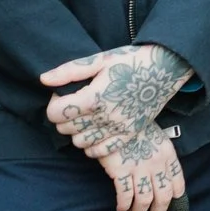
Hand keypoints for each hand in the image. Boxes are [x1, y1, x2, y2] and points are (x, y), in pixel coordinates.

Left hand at [40, 44, 193, 160]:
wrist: (166, 67)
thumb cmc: (130, 60)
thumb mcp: (100, 59)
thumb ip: (70, 71)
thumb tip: (44, 80)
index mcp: (94, 97)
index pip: (56, 114)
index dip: (54, 105)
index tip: (62, 96)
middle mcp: (105, 117)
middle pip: (66, 129)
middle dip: (63, 117)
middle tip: (74, 105)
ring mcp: (118, 128)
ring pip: (80, 142)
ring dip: (76, 132)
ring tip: (85, 117)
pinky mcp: (129, 134)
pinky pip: (100, 151)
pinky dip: (91, 145)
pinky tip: (95, 131)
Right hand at [97, 120, 186, 210]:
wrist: (117, 115)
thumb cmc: (135, 127)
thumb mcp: (156, 138)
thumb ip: (161, 156)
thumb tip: (161, 176)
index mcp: (168, 155)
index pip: (178, 183)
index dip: (174, 198)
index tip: (168, 206)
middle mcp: (157, 164)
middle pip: (162, 198)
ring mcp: (139, 168)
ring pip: (144, 201)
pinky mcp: (121, 171)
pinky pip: (125, 196)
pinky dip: (123, 206)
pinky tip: (121, 209)